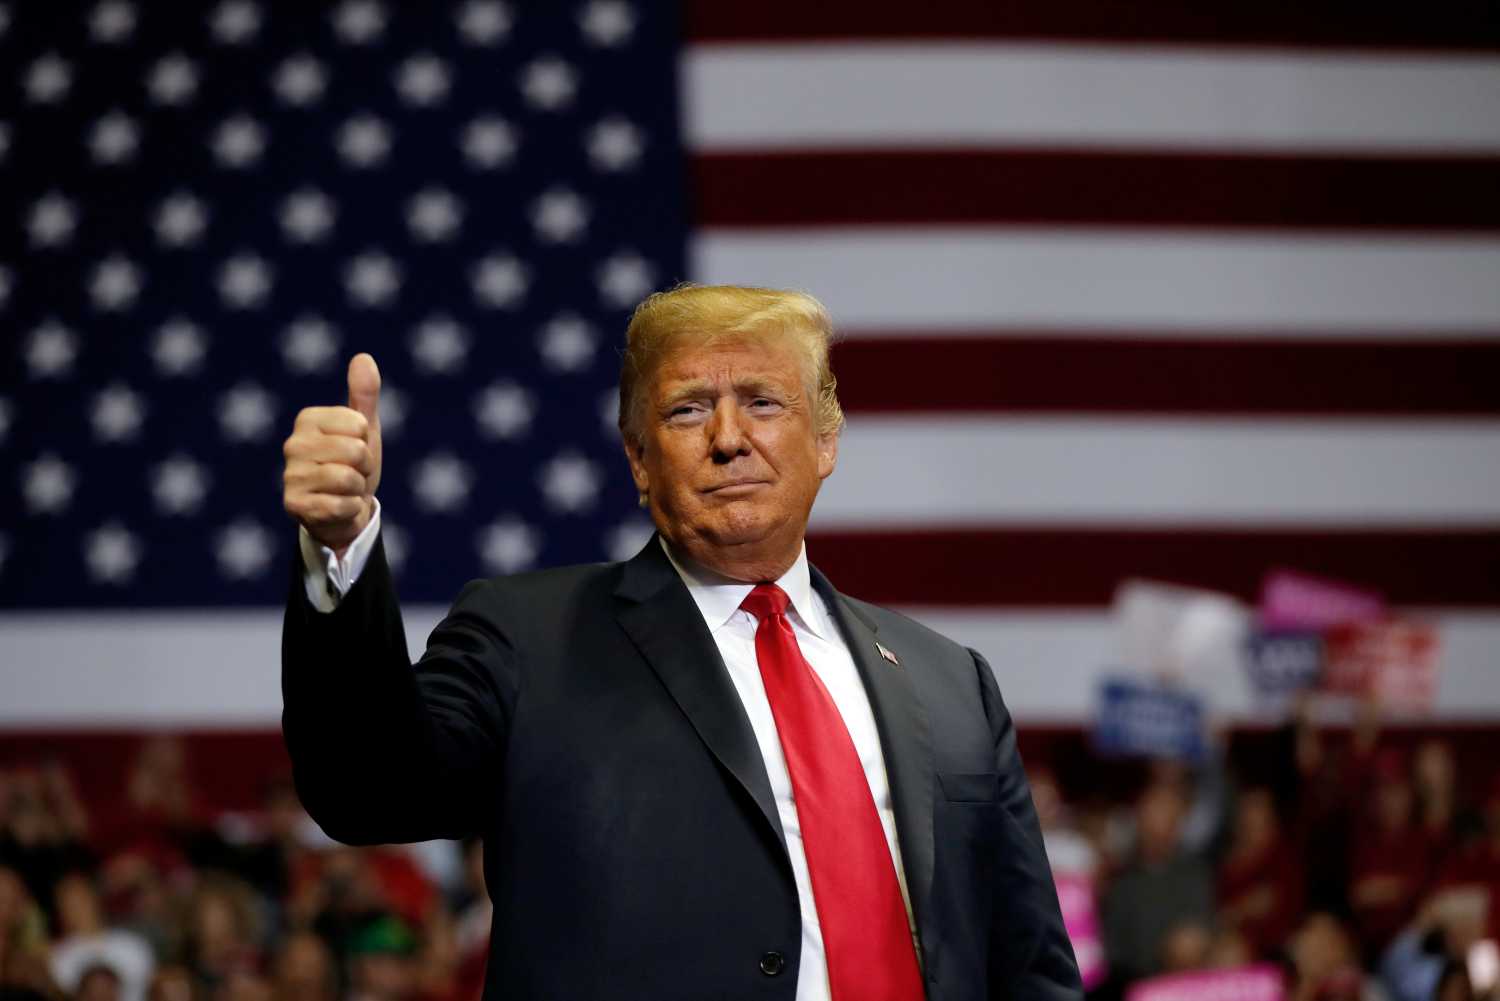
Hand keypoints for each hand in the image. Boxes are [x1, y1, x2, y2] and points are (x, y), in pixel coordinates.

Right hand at [282, 354, 382, 552]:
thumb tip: (363, 357)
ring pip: (348, 478)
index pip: (358, 424)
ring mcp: (290, 476)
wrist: (346, 510)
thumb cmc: (355, 465)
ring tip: (346, 489)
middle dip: (364, 466)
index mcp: (308, 420)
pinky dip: (350, 508)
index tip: (356, 448)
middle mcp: (293, 444)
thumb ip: (364, 394)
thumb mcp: (364, 429)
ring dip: (357, 488)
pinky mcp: (294, 505)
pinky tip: (339, 507)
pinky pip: (341, 504)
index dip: (366, 440)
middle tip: (353, 472)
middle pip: (355, 450)